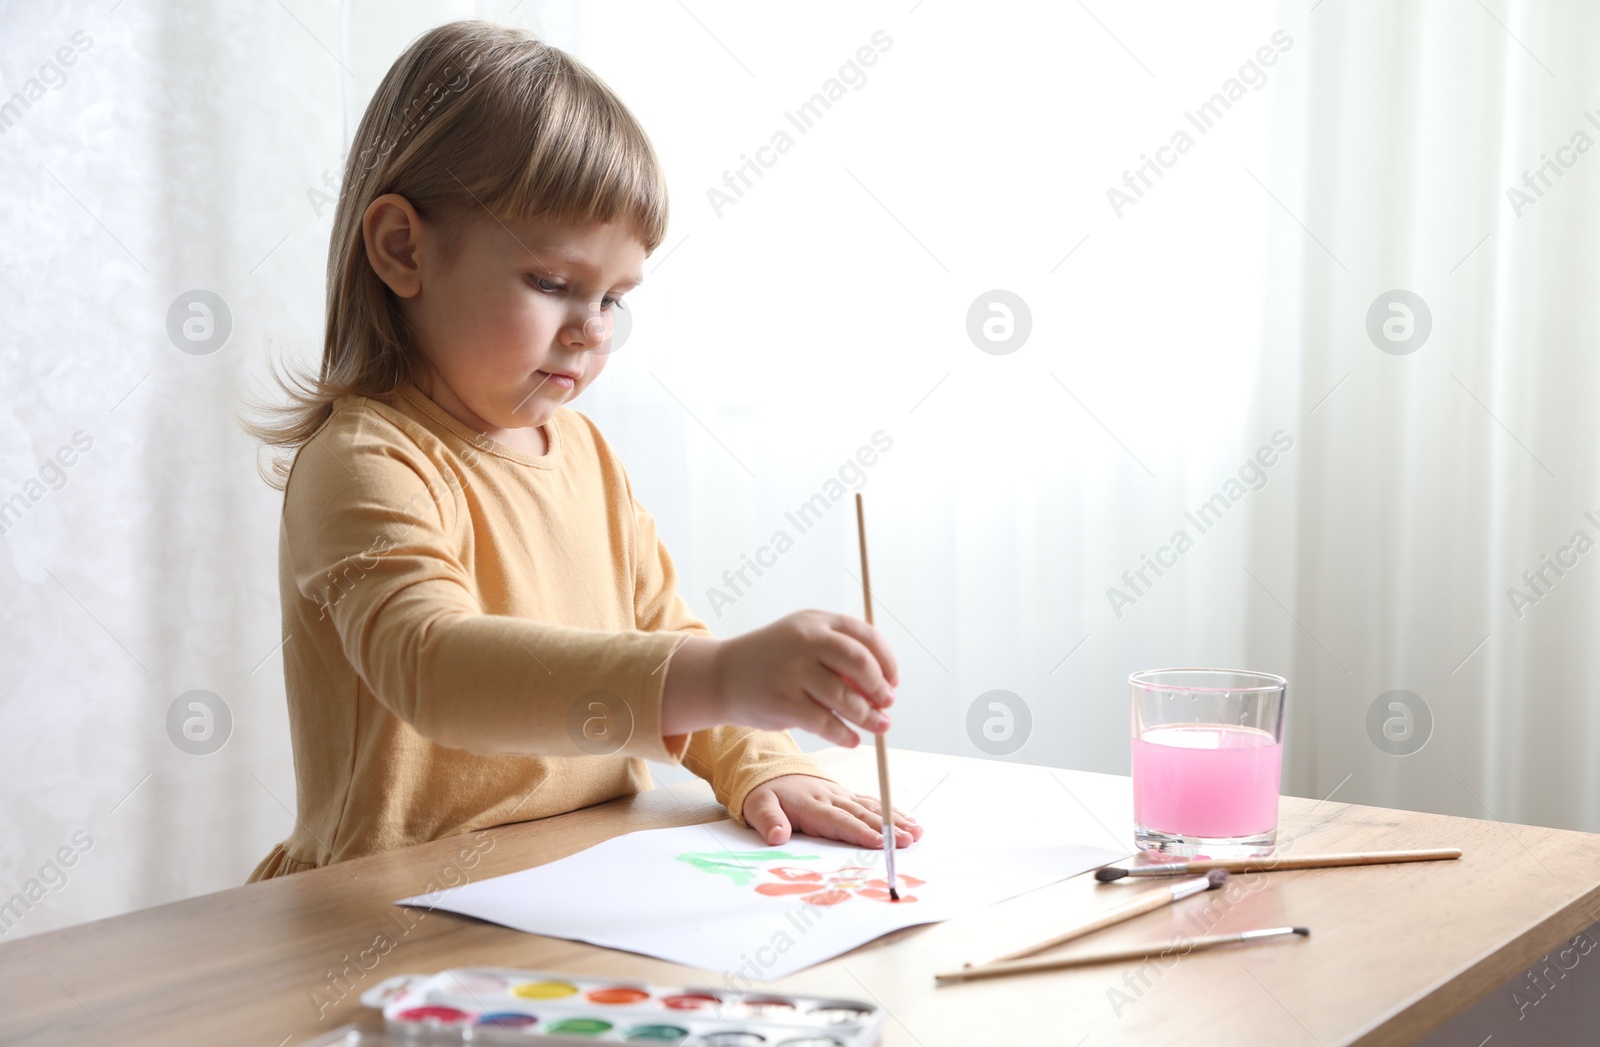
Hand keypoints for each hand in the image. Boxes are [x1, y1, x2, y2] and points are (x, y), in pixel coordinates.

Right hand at [661, 611, 898, 746]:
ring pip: (846, 697)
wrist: (723, 675)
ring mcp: (793, 671)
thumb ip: (839, 652)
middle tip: (887, 703)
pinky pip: (826, 723)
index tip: (893, 681)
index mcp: (816, 621)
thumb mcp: (803, 639)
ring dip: (868, 716)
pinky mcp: (784, 702)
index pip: (866, 637)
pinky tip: (852, 739)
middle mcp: (805, 641)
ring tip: (879, 726)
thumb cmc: (774, 660)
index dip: (887, 661)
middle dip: (880, 687)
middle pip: (860, 663)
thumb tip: (883, 684)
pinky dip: (844, 734)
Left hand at [742, 774, 923, 848]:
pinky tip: (909, 820)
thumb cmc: (764, 794)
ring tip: (916, 832)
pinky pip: (872, 802)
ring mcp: (841, 795)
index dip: (858, 831)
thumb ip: (767, 821)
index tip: (878, 842)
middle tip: (908, 840)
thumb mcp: (756, 806)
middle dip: (887, 828)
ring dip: (895, 820)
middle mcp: (830, 798)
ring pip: (871, 807)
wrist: (770, 771)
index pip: (837, 820)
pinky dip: (891, 811)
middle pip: (861, 814)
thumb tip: (777, 837)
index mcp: (810, 804)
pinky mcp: (847, 795)